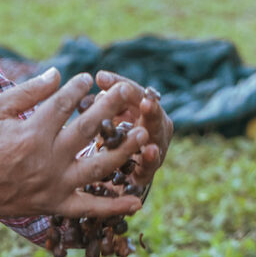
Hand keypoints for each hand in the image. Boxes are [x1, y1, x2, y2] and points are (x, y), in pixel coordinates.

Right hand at [0, 68, 152, 221]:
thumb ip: (27, 92)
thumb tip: (58, 73)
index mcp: (31, 133)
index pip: (64, 104)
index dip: (79, 88)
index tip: (89, 79)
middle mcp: (47, 159)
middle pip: (88, 129)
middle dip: (110, 108)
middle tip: (126, 91)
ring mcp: (53, 185)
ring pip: (98, 166)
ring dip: (123, 150)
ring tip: (143, 134)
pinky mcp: (54, 205)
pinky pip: (89, 208)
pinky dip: (113, 207)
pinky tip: (137, 201)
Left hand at [84, 70, 172, 194]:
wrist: (113, 179)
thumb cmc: (111, 144)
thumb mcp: (104, 121)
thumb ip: (102, 105)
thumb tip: (99, 83)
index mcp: (142, 110)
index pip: (133, 92)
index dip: (118, 83)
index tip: (100, 77)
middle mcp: (154, 126)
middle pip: (149, 108)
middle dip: (141, 95)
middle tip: (137, 85)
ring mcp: (156, 149)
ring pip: (155, 130)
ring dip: (152, 117)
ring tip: (147, 105)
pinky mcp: (148, 173)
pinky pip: (151, 164)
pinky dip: (152, 157)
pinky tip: (150, 150)